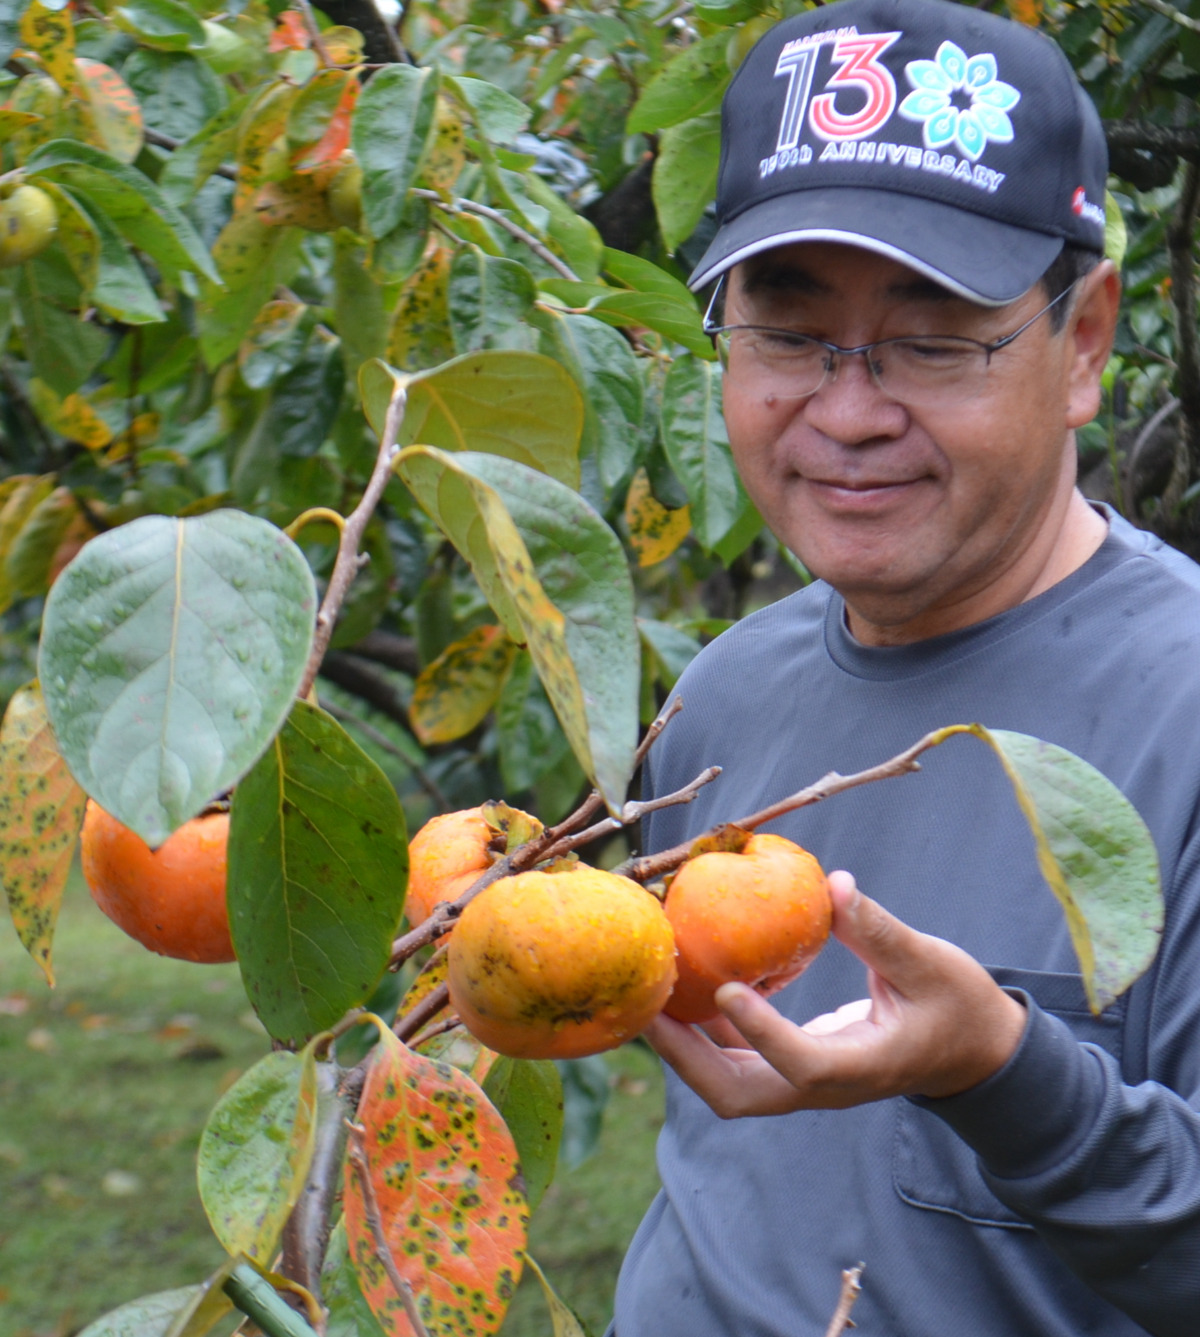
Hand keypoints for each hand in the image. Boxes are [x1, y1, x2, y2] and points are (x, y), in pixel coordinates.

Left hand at [644, 871, 1027, 1117]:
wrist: (972, 1052)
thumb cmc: (957, 1006)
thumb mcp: (931, 964)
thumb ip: (880, 931)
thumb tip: (833, 884)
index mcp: (862, 1067)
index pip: (803, 1063)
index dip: (761, 1033)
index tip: (725, 989)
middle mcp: (823, 1086)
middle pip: (738, 1094)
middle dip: (685, 1057)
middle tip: (647, 1006)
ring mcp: (803, 1082)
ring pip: (728, 1082)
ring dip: (683, 1046)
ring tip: (646, 994)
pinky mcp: (793, 1066)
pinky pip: (736, 1059)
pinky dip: (703, 1030)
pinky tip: (684, 984)